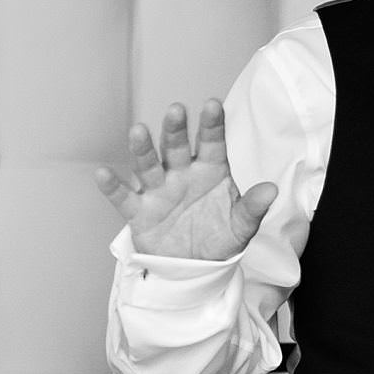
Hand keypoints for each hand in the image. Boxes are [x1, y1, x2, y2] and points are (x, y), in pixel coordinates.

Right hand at [93, 99, 277, 261]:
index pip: (211, 143)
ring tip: (138, 131)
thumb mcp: (241, 226)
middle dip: (174, 129)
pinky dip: (112, 186)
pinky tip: (102, 173)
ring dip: (142, 149)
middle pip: (176, 147)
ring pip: (148, 165)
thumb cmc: (218, 239)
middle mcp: (181, 174)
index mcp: (209, 171)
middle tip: (175, 110)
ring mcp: (158, 191)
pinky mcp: (139, 212)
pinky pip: (123, 197)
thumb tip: (271, 190)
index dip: (211, 124)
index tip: (212, 105)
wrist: (195, 268)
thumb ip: (252, 208)